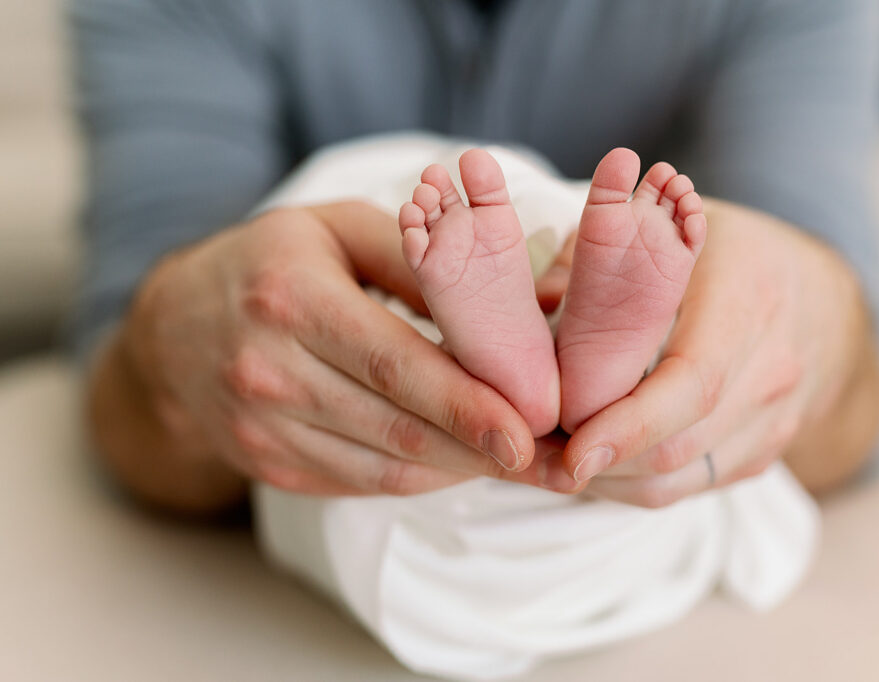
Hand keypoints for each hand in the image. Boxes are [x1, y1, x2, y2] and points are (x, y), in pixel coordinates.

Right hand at [122, 201, 538, 497]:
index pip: (392, 363)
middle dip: (483, 449)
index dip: (465, 404)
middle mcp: (268, 371)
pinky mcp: (267, 464)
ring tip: (522, 463)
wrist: (172, 329)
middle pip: (396, 426)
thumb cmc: (271, 262)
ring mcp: (262, 428)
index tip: (530, 431)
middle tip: (552, 460)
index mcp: (290, 299)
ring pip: (383, 467)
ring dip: (460, 469)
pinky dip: (420, 477)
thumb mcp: (339, 229)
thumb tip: (507, 293)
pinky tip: (462, 461)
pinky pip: (360, 483)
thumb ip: (419, 257)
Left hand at [535, 200, 876, 505]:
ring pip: (678, 480)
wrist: (827, 301)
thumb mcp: (678, 225)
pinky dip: (637, 483)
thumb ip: (606, 254)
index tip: (570, 447)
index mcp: (746, 303)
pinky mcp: (761, 454)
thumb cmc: (737, 253)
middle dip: (598, 461)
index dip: (627, 425)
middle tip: (535, 455)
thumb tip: (540, 302)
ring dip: (609, 481)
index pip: (691, 384)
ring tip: (554, 463)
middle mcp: (770, 372)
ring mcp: (772, 421)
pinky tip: (598, 463)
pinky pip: (691, 487)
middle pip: (677, 445)